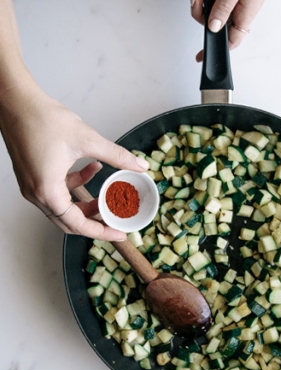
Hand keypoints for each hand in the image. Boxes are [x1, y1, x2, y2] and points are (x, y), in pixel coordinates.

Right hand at [0, 82, 148, 240]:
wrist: (14, 100)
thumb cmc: (41, 118)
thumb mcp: (87, 139)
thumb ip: (116, 156)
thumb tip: (140, 166)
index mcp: (47, 191)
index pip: (78, 225)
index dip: (101, 232)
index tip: (118, 233)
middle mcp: (36, 193)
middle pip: (69, 221)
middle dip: (95, 221)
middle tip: (115, 219)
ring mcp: (32, 186)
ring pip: (64, 207)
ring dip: (86, 202)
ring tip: (108, 194)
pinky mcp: (33, 176)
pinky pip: (57, 191)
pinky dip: (76, 184)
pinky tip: (93, 168)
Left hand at [191, 0, 264, 61]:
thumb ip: (224, 9)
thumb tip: (213, 27)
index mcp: (246, 13)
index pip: (231, 41)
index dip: (216, 50)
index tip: (201, 57)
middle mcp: (240, 7)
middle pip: (215, 22)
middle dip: (201, 14)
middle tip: (197, 3)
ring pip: (211, 8)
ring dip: (201, 2)